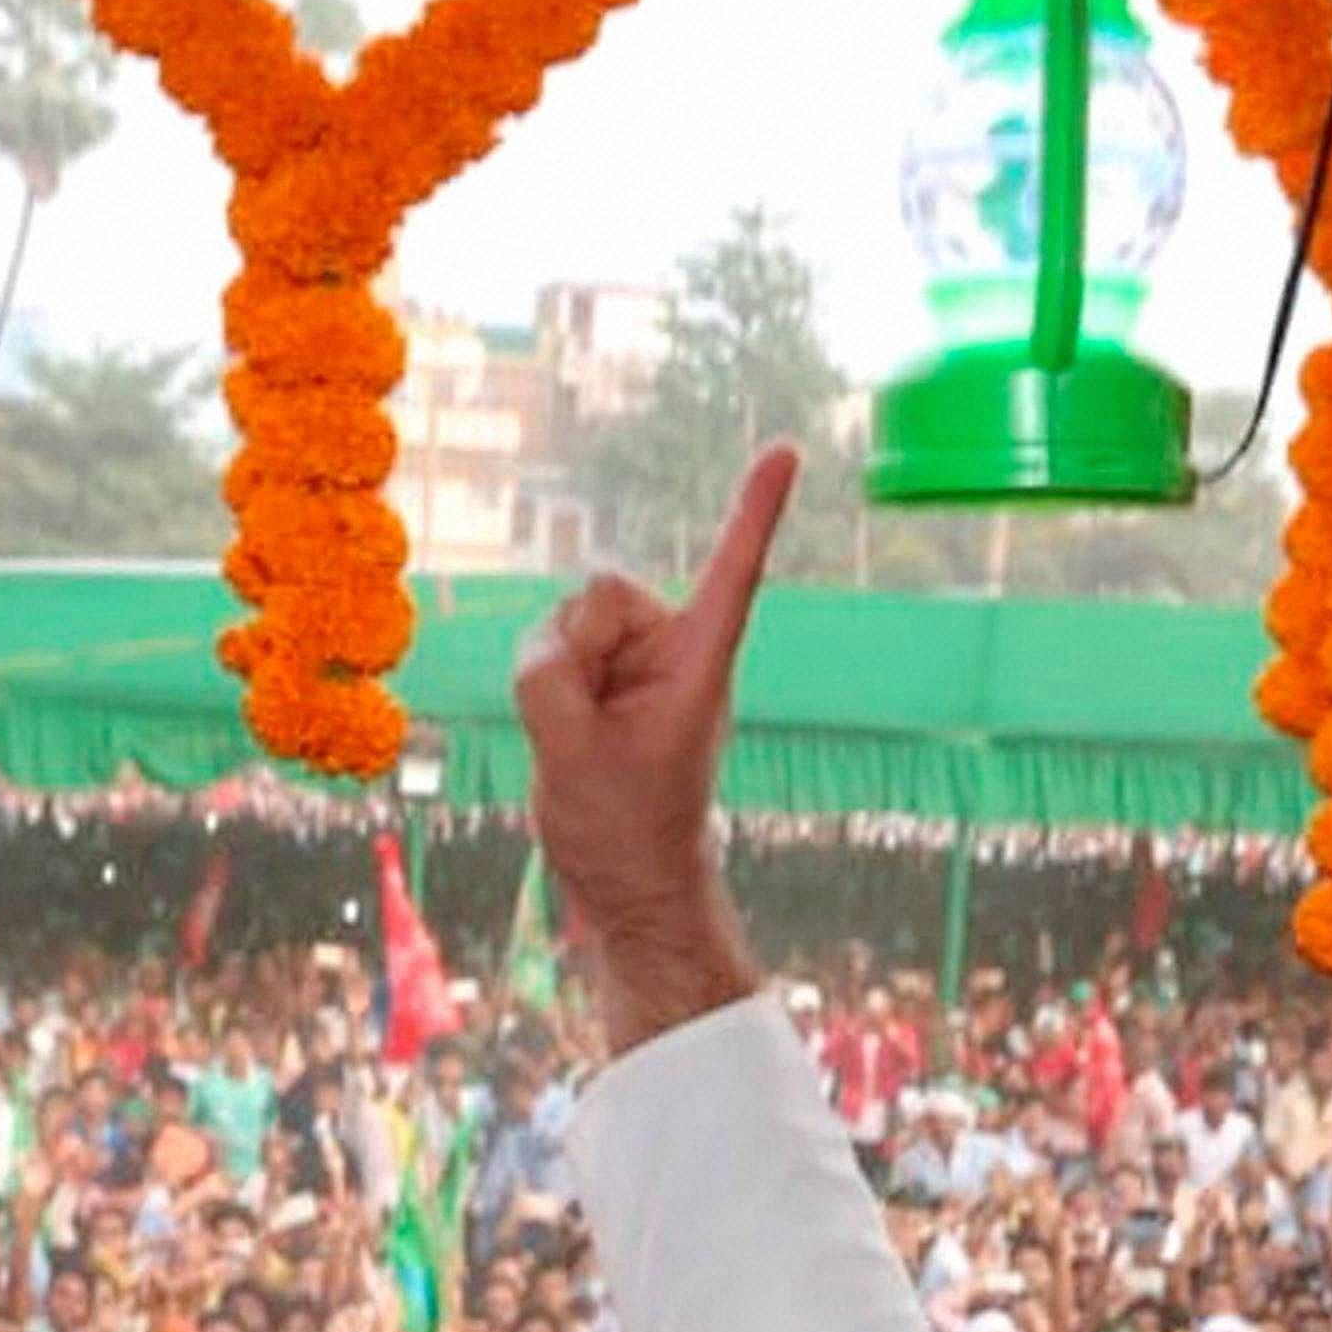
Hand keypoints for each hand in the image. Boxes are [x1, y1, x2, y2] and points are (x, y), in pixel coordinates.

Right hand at [513, 447, 792, 1042]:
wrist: (623, 882)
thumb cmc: (622, 829)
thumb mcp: (572, 755)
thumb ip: (549, 681)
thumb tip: (544, 645)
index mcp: (699, 662)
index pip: (733, 572)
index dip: (755, 510)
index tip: (786, 449)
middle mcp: (672, 647)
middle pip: (601, 593)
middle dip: (577, 648)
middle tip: (592, 727)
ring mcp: (634, 660)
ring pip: (567, 620)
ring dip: (557, 674)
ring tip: (583, 739)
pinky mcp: (602, 675)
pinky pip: (552, 646)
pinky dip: (546, 684)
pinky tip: (568, 733)